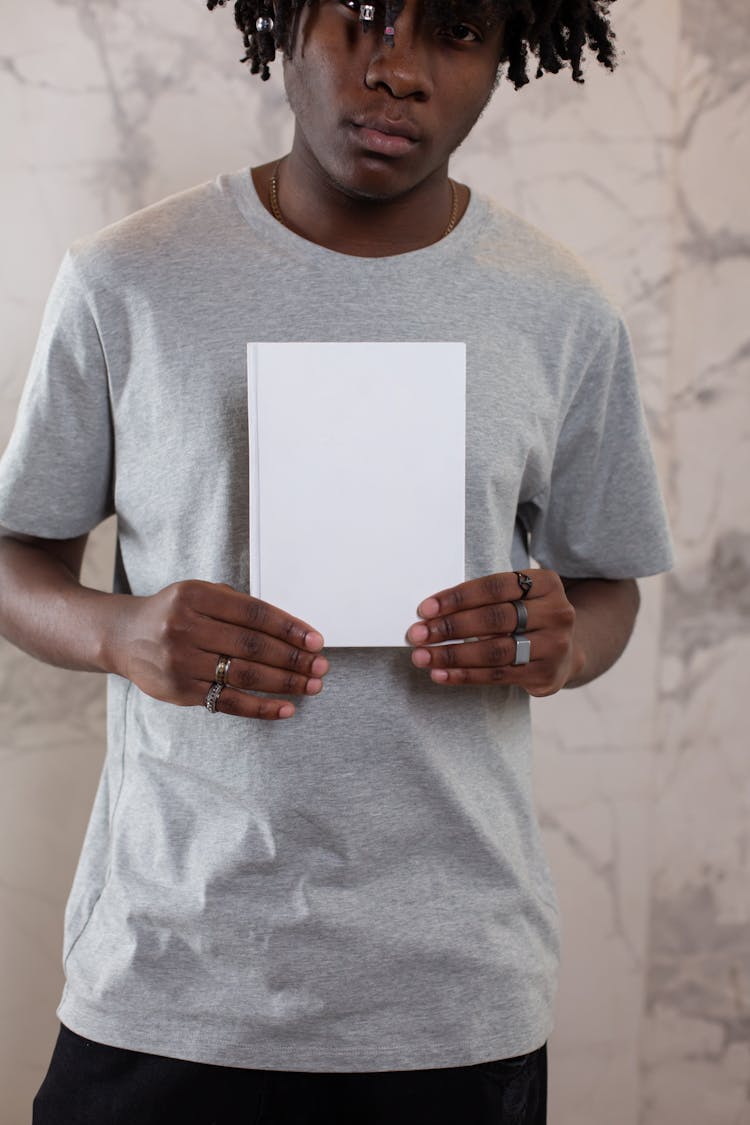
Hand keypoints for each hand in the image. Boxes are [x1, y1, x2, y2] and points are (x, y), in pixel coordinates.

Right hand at [111, 580, 327, 718]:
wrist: (124, 636)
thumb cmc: (174, 613)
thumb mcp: (199, 594)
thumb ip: (237, 606)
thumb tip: (292, 629)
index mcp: (195, 596)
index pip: (254, 614)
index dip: (289, 627)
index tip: (315, 640)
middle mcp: (185, 627)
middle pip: (253, 646)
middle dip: (293, 658)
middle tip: (320, 666)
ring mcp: (181, 662)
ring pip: (245, 675)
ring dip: (284, 683)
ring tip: (311, 685)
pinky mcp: (180, 691)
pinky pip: (229, 702)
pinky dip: (261, 708)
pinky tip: (286, 708)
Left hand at [406, 569, 582, 697]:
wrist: (565, 650)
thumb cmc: (526, 617)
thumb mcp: (517, 597)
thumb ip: (484, 599)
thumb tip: (431, 613)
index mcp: (546, 583)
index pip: (495, 587)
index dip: (457, 597)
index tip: (425, 609)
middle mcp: (556, 613)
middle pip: (495, 619)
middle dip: (450, 627)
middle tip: (417, 634)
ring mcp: (554, 646)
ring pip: (495, 650)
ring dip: (453, 655)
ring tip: (423, 657)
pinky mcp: (545, 675)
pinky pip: (497, 676)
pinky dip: (465, 675)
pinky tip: (441, 675)